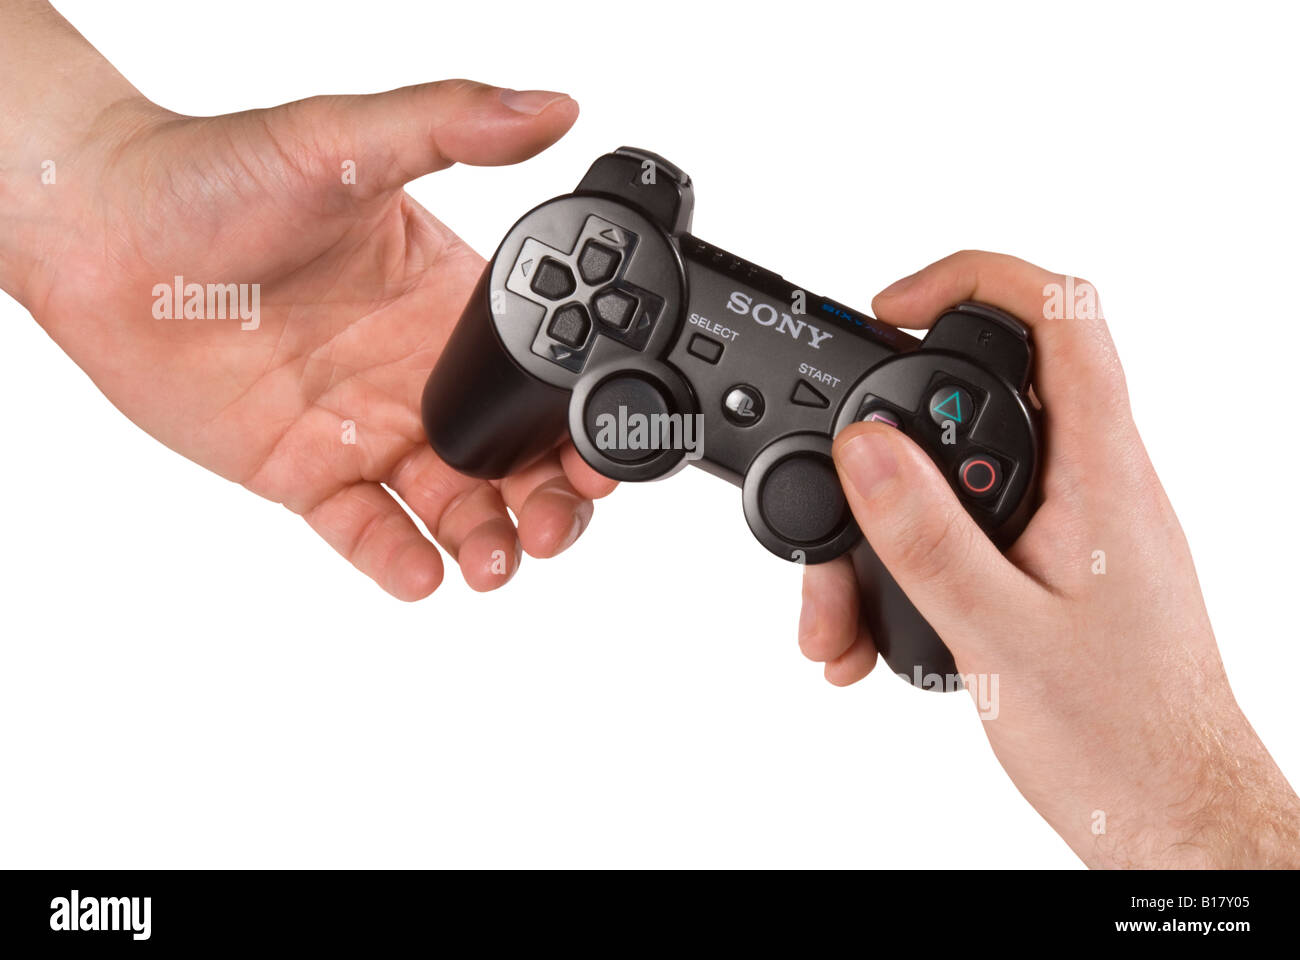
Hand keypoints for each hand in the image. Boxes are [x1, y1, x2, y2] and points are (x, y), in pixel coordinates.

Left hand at [1, 9, 612, 597]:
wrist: (101, 232)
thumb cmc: (215, 176)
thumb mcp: (344, 142)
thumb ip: (450, 126)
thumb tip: (553, 107)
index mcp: (453, 305)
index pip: (541, 374)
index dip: (581, 418)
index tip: (606, 448)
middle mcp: (422, 374)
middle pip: (516, 458)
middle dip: (551, 501)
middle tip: (555, 524)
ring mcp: (369, 428)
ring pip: (454, 505)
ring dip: (487, 541)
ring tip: (493, 562)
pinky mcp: (308, 473)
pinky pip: (365, 528)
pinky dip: (397, 559)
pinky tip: (424, 576)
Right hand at [797, 251, 1299, 866]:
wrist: (1172, 819)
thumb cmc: (1121, 740)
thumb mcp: (997, 633)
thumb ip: (924, 533)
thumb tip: (866, 446)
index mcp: (1101, 474)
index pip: (1061, 314)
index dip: (971, 279)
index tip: (891, 308)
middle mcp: (1096, 486)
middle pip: (986, 397)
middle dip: (891, 438)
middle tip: (837, 487)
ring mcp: (1076, 528)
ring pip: (966, 478)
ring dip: (886, 529)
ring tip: (838, 615)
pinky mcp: (1057, 569)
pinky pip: (973, 534)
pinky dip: (911, 567)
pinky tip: (874, 631)